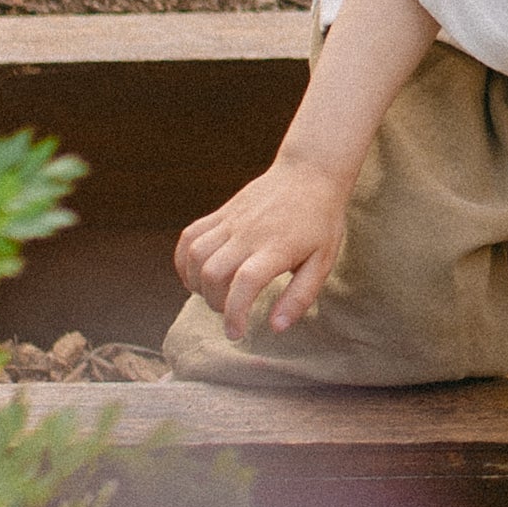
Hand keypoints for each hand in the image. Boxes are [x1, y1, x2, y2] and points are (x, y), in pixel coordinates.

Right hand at [175, 152, 354, 340]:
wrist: (309, 173)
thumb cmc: (320, 222)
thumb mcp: (323, 262)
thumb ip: (300, 296)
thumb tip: (275, 327)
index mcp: (277, 248)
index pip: (245, 283)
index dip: (234, 313)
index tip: (236, 333)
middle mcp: (249, 233)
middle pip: (213, 272)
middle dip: (215, 303)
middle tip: (231, 311)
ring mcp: (232, 221)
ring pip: (195, 255)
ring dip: (197, 283)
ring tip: (215, 293)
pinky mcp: (222, 213)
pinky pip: (189, 236)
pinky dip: (184, 260)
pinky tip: (197, 274)